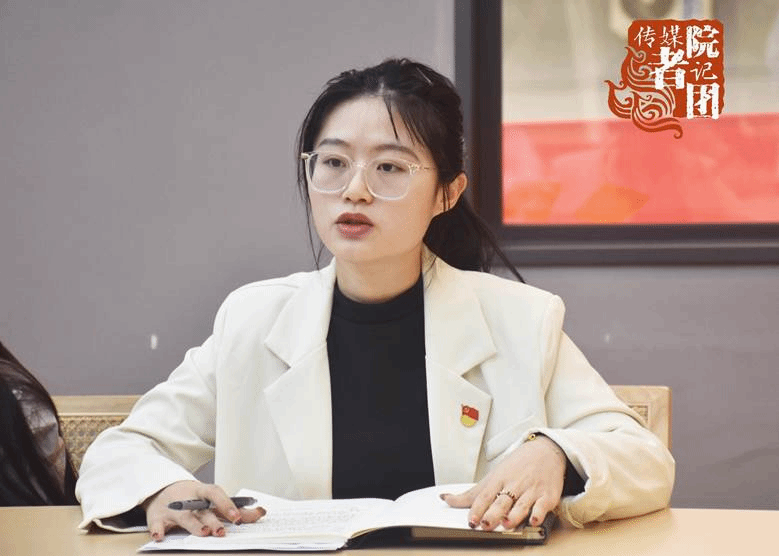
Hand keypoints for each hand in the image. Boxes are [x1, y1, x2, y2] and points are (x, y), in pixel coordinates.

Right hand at [144, 480, 265, 540]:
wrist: (162, 490)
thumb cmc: (193, 498)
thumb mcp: (212, 500)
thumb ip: (234, 508)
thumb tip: (260, 513)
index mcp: (203, 492)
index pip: (217, 494)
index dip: (228, 505)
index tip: (238, 518)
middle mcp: (189, 499)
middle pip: (203, 511)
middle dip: (213, 521)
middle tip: (222, 532)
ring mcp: (173, 508)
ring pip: (185, 518)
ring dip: (194, 526)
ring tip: (204, 533)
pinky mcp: (157, 517)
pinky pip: (156, 524)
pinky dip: (158, 530)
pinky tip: (160, 536)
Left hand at [440, 434, 565, 530]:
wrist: (545, 451)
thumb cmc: (517, 466)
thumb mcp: (494, 475)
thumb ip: (472, 493)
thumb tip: (446, 499)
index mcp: (499, 479)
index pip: (485, 495)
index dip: (477, 508)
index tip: (471, 520)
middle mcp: (514, 485)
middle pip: (501, 501)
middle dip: (493, 513)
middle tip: (485, 524)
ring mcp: (531, 490)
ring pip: (521, 505)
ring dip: (514, 515)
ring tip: (506, 524)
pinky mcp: (547, 496)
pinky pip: (542, 506)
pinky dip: (538, 514)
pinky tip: (533, 520)